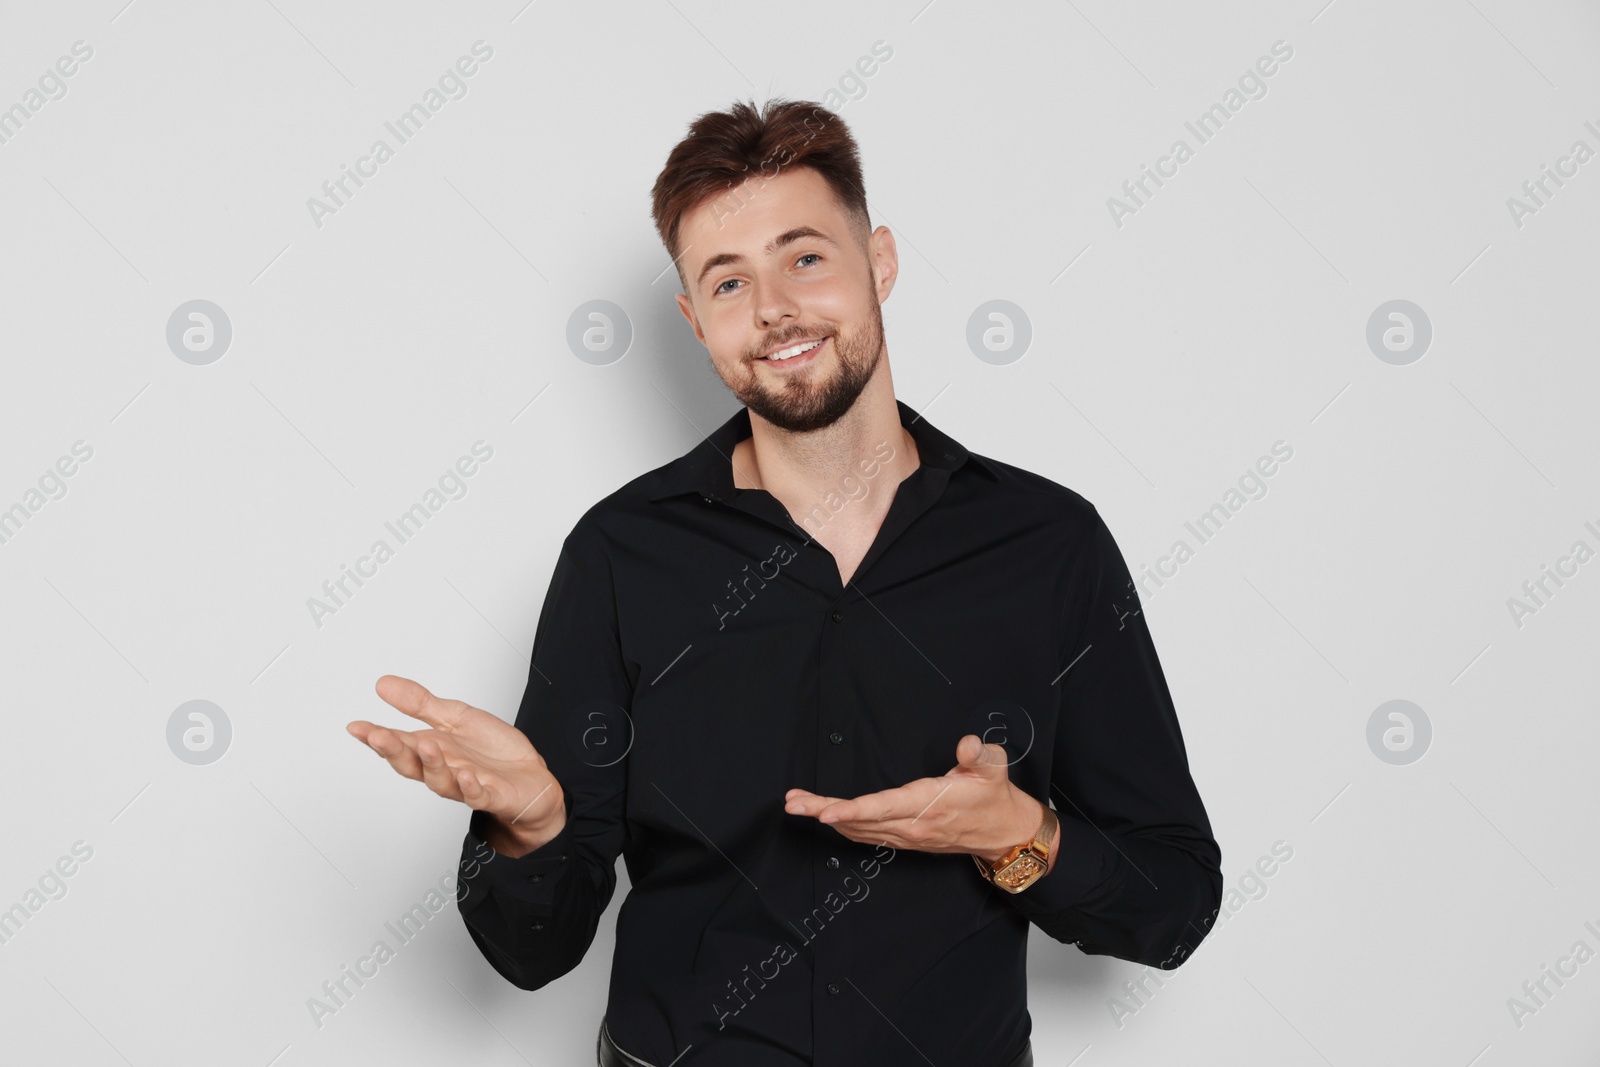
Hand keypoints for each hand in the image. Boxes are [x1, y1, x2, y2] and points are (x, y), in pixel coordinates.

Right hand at [347, 675, 564, 853]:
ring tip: (427, 745)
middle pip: (412, 764)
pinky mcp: (492, 796)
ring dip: (432, 765)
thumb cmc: (491, 751)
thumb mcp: (456, 717)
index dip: (376, 736)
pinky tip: (467, 776)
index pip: (399, 743)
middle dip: (394, 751)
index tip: (356, 726)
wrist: (531, 778)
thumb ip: (421, 704)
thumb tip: (383, 684)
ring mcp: (466, 785)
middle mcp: (444, 769)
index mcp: (432, 750)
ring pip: (441, 781)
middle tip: (379, 737)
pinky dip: (471, 788)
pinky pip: (478, 796)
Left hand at [784, 734, 1051, 869]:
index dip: (852, 811)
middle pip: (861, 821)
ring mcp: (908, 836)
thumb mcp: (994, 769)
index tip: (824, 812)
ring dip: (828, 818)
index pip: (883, 808)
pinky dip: (844, 827)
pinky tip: (827, 817)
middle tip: (794, 804)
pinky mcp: (906, 839)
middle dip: (823, 812)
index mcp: (929, 804)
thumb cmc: (994, 797)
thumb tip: (967, 744)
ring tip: (799, 805)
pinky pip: (868, 836)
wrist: (1005, 833)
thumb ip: (979, 755)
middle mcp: (913, 825)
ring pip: (860, 830)